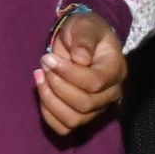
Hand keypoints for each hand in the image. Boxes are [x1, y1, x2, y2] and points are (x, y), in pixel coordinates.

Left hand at [36, 8, 127, 135]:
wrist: (80, 40)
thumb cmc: (84, 30)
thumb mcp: (85, 25)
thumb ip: (84, 39)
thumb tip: (81, 60)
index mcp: (115, 70)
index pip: (95, 83)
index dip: (68, 73)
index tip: (48, 58)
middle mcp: (111, 93)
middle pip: (84, 104)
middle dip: (57, 85)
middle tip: (43, 63)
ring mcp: (97, 108)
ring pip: (73, 119)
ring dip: (50, 100)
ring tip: (39, 76)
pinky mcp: (82, 116)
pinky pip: (64, 128)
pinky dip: (48, 114)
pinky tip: (41, 91)